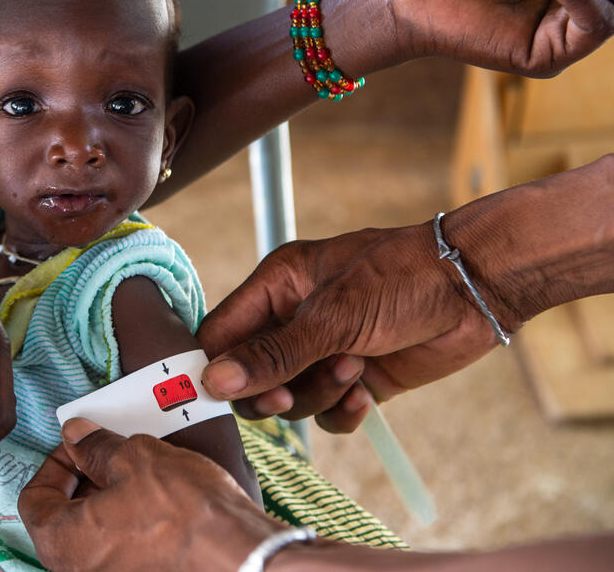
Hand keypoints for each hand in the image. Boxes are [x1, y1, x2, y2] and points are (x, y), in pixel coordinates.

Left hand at [19, 419, 284, 571]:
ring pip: (95, 538)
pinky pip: (122, 553)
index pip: (35, 500)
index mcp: (64, 545)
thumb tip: (76, 435)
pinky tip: (159, 506)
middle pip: (64, 521)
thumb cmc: (188, 515)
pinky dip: (131, 528)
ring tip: (141, 476)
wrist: (244, 558)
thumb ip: (96, 447)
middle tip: (110, 455)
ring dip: (109, 504)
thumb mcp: (136, 459)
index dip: (55, 464)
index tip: (79, 446)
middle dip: (84, 482)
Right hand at [196, 223, 507, 432]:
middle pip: (250, 376)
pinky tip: (366, 394)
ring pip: (291, 398)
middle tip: (287, 395)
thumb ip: (273, 354)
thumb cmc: (403, 278)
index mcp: (276, 287)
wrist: (475, 288)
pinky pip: (328, 413)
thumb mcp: (332, 316)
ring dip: (318, 394)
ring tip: (354, 369)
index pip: (220, 334)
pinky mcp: (356, 379)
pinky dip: (344, 411)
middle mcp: (293, 320)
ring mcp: (324, 352)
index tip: (218, 393)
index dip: (215, 366)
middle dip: (270, 390)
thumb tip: (215, 381)